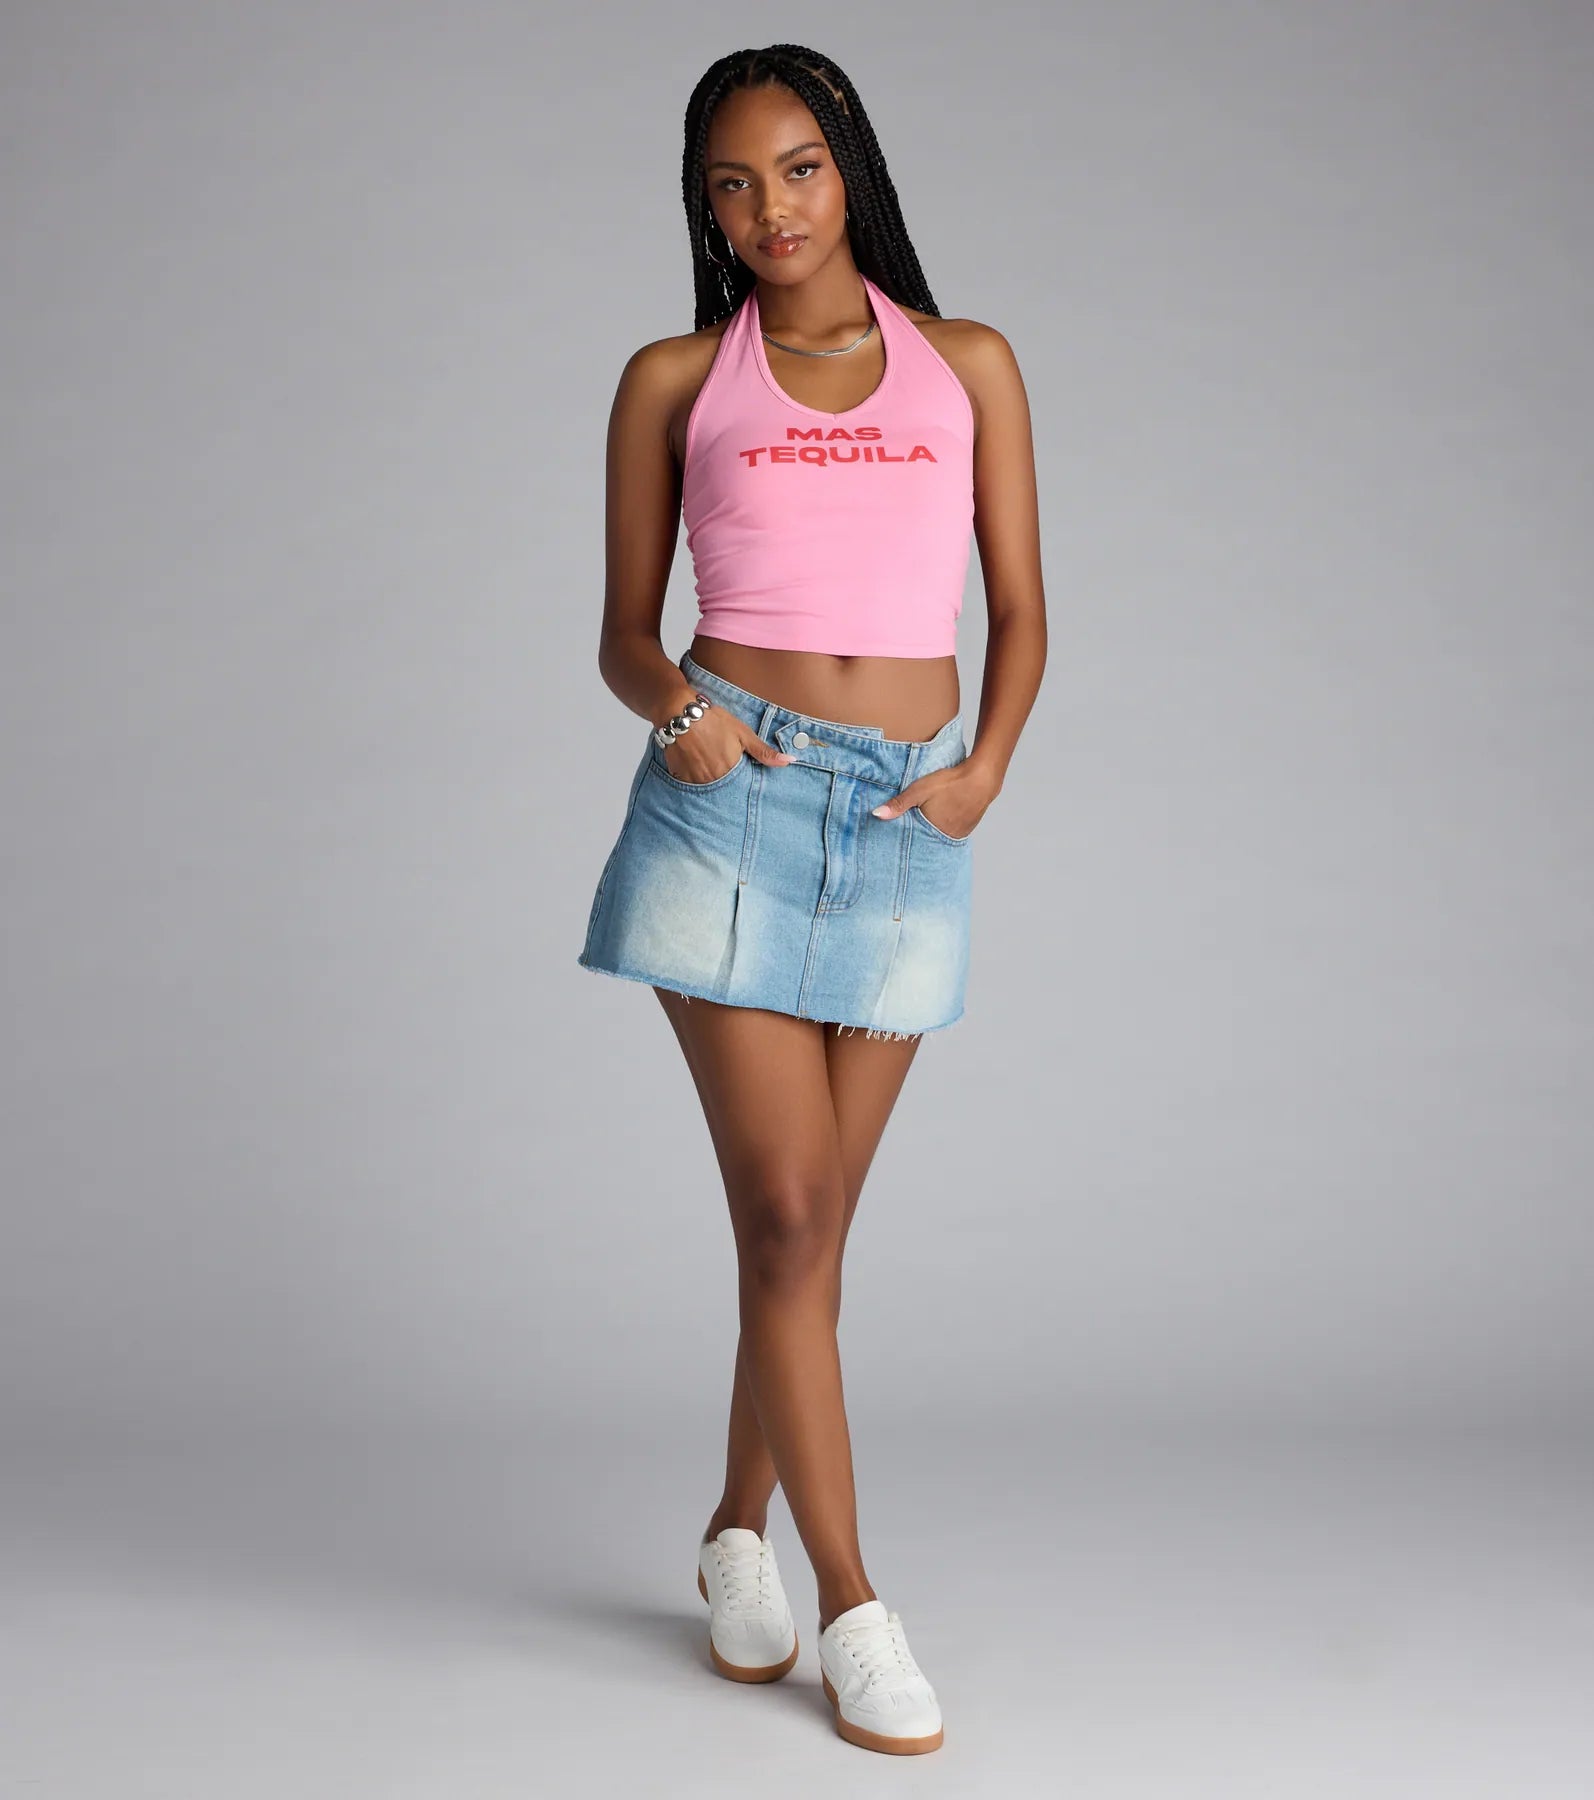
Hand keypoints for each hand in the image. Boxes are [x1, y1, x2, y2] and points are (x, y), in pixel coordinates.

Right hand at [661, 709, 794, 784]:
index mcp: (731, 771)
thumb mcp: (742, 733)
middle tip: (719, 766)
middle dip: (725, 782)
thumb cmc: (713, 720)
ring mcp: (695, 780)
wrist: (679, 712)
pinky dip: (694, 778)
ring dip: (709, 781)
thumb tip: (789, 761)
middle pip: (724, 790)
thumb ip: (764, 752)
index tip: (738, 774)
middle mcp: (713, 779)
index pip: (741, 788)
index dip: (741, 782)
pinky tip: (694, 765)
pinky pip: (690, 785)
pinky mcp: (679, 777)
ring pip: (707, 789)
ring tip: (707, 764)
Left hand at [871, 761, 998, 838]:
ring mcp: (959, 833)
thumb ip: (898, 804)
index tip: (894, 845)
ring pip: (939, 837)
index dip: (904, 843)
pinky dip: (944, 828)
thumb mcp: (919, 790)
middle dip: (917, 840)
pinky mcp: (968, 827)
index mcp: (932, 831)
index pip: (913, 844)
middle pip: (926, 842)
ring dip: (931, 834)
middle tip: (907, 838)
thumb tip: (876, 814)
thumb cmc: (950, 783)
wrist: (983, 777)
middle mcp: (946, 837)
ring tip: (922, 829)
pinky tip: (940, 820)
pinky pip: (951, 832)